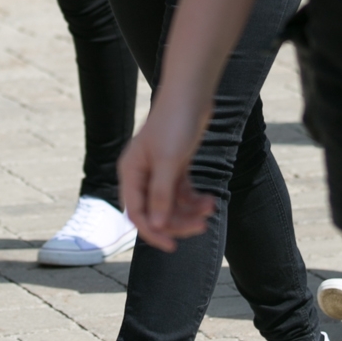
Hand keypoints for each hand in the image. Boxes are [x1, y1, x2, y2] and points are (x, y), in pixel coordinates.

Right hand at [118, 99, 216, 252]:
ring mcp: (159, 170)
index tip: (172, 247)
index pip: (136, 213)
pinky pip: (182, 192)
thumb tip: (157, 225)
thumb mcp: (169, 162)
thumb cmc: (175, 123)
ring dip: (190, 211)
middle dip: (178, 222)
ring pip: (171, 204)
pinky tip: (209, 200)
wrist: (191, 94)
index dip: (152, 233)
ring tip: (210, 208)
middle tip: (202, 226)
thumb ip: (161, 195)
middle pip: (156, 211)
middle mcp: (142, 173)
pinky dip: (195, 199)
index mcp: (131, 172)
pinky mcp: (175, 165)